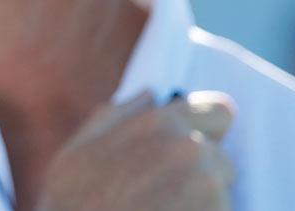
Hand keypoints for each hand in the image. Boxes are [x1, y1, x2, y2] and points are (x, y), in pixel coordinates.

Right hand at [35, 90, 236, 210]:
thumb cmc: (73, 205)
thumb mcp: (77, 151)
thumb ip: (116, 116)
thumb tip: (150, 95)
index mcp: (159, 123)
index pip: (217, 112)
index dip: (204, 131)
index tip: (188, 150)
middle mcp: (191, 149)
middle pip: (219, 156)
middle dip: (199, 172)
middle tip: (160, 193)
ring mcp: (209, 188)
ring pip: (221, 190)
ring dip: (202, 201)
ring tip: (161, 209)